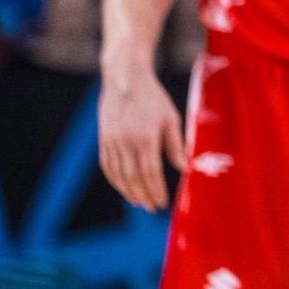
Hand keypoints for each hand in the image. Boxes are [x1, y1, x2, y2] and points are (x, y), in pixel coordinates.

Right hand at [97, 70, 186, 211]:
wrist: (125, 80)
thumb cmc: (154, 99)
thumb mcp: (171, 119)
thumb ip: (176, 146)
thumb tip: (185, 168)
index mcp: (145, 137)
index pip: (151, 172)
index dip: (156, 190)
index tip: (163, 203)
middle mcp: (125, 142)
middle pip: (134, 177)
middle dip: (144, 195)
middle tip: (153, 208)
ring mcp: (111, 141)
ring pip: (118, 175)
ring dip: (129, 191)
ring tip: (140, 202)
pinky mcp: (103, 140)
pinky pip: (107, 166)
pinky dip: (115, 180)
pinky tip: (124, 188)